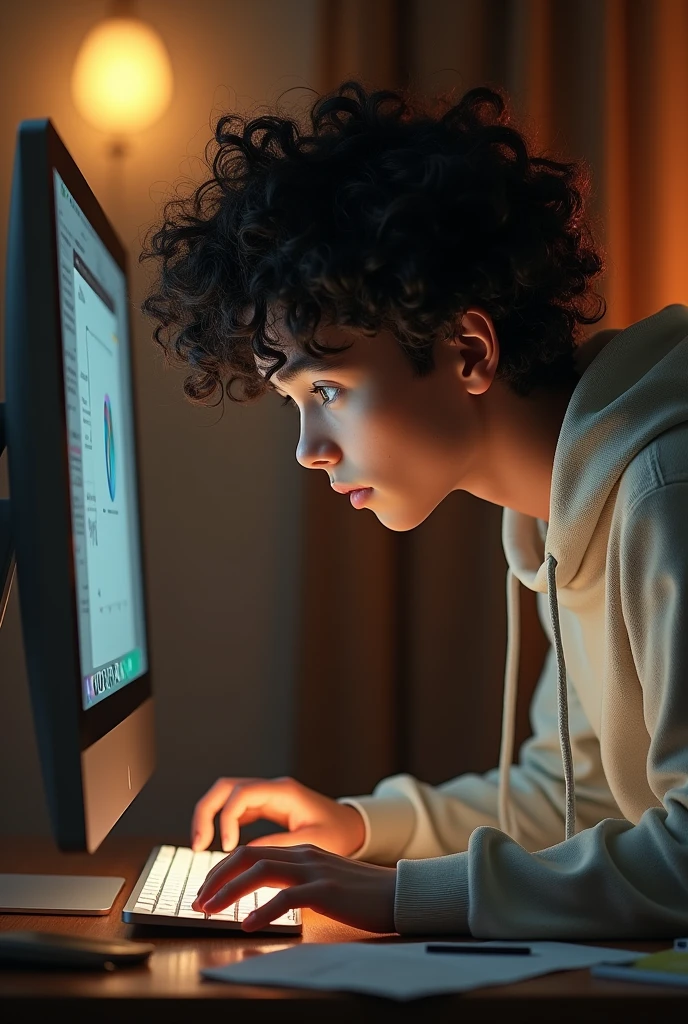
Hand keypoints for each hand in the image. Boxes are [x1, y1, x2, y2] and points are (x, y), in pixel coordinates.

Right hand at [191, 775, 365, 855]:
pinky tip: (217, 846)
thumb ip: (279, 845)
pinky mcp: (265, 807)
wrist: (353, 827)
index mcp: (284, 791)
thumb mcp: (312, 842)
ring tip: (200, 846)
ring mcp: (266, 796)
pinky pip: (234, 809)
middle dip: (206, 812)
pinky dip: (220, 823)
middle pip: (225, 787)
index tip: (226, 848)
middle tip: (198, 844)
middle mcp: (271, 789)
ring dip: (209, 816)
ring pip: (225, 795)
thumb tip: (245, 853)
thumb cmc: (338, 834)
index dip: (227, 818)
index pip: (242, 794)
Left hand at [192, 843, 396, 933]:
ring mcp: (314, 870)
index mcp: (301, 851)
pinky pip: (287, 897)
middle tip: (198, 901)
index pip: (252, 852)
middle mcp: (304, 855)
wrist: (399, 892)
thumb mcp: (324, 882)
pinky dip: (263, 910)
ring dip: (230, 891)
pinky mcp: (326, 890)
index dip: (224, 870)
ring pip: (261, 870)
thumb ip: (297, 884)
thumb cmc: (362, 894)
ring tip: (210, 910)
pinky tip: (247, 924)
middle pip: (248, 855)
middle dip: (217, 877)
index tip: (206, 891)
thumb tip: (266, 902)